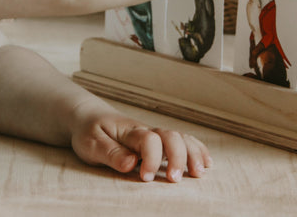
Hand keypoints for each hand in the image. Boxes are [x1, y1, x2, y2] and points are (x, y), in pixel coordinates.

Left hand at [70, 108, 211, 182]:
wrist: (90, 117)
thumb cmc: (90, 131)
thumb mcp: (91, 143)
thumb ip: (111, 153)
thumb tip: (130, 163)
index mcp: (130, 131)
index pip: (148, 139)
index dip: (150, 158)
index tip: (144, 178)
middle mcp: (147, 131)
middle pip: (171, 136)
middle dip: (177, 157)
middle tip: (174, 180)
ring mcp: (156, 135)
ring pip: (181, 138)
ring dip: (192, 153)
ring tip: (199, 173)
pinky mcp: (160, 141)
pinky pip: (183, 141)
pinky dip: (197, 149)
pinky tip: (206, 162)